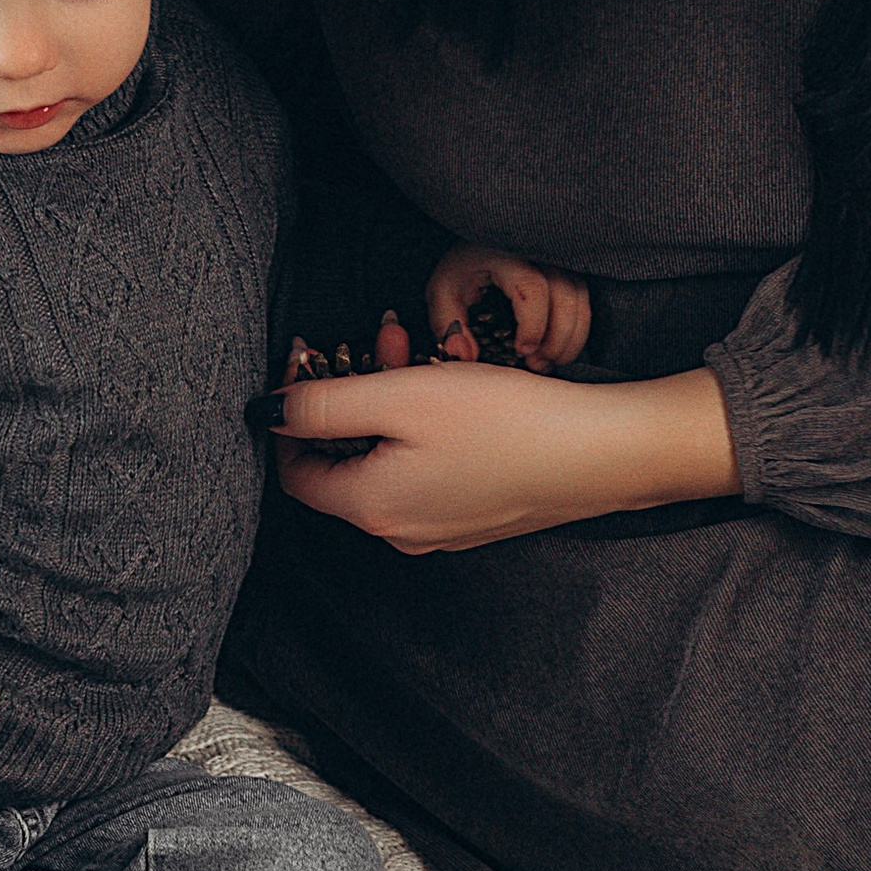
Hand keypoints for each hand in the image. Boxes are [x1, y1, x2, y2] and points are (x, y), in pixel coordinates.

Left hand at [273, 356, 739, 552]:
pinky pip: (431, 474)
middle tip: (382, 340)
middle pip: (348, 463)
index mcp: (370, 507)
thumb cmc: (505, 422)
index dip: (293, 415)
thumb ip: (324, 406)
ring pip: (391, 464)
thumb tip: (267, 415)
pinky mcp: (480, 517)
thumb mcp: (400, 396)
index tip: (311, 362)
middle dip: (354, 396)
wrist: (602, 452)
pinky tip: (457, 393)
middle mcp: (401, 531)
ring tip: (422, 353)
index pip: (296, 473)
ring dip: (392, 408)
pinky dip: (427, 433)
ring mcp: (443, 530)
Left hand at [424, 244, 592, 372]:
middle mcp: (540, 253)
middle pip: (566, 296)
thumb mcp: (443, 292)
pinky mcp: (569, 272)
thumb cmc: (462, 269)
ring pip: (581, 301)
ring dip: (571, 338)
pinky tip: (557, 350)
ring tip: (548, 362)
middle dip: (557, 338)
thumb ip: (449, 325)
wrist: (479, 246)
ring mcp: (559, 261)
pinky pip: (583, 302)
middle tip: (537, 366)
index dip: (533, 325)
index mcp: (505, 254)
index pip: (532, 288)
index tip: (522, 351)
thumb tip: (465, 357)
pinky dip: (576, 331)